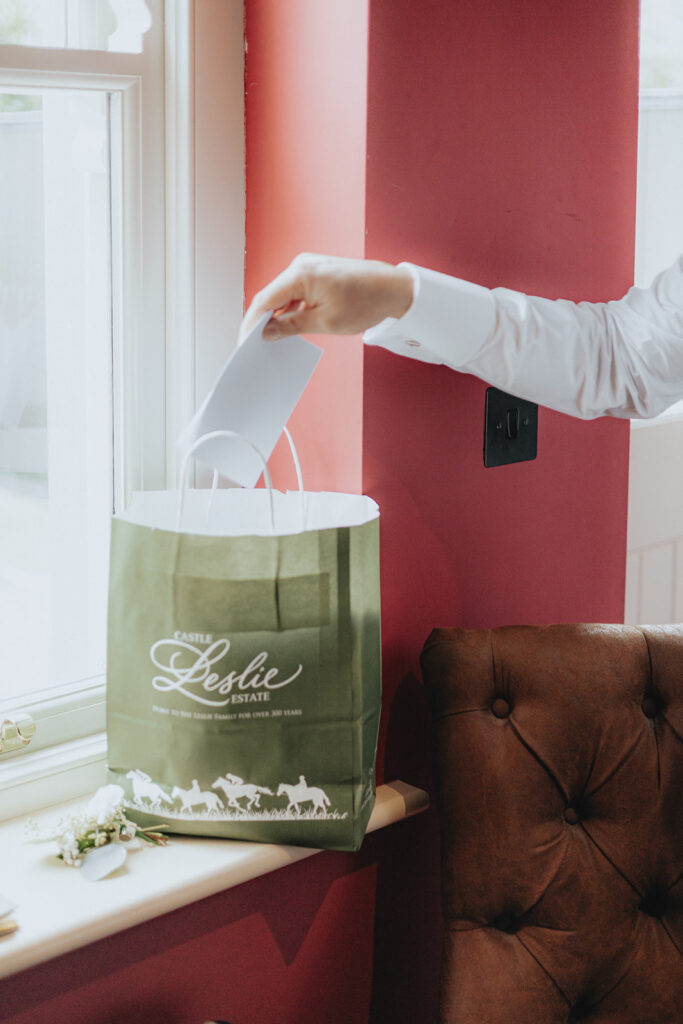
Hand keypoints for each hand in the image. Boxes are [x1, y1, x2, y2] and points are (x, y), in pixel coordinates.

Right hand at [239, 253, 413, 341]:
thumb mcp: (325, 322)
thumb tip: (267, 332)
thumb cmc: (365, 302)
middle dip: (262, 320)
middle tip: (256, 345)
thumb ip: (292, 326)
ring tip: (274, 340)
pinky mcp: (316, 272)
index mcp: (300, 274)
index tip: (244, 342)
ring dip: (278, 316)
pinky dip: (291, 309)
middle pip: (271, 296)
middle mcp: (301, 265)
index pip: (264, 300)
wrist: (393, 289)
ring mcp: (309, 267)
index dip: (251, 323)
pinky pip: (295, 292)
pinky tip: (291, 326)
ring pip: (283, 295)